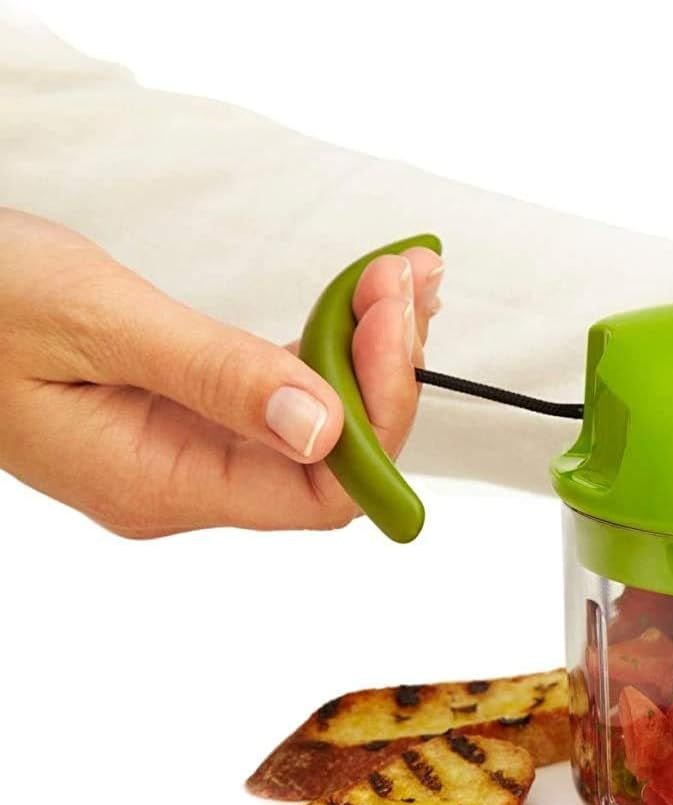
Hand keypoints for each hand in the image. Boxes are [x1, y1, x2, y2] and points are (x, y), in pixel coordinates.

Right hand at [0, 209, 442, 537]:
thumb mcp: (95, 323)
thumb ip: (213, 375)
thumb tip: (322, 425)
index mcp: (160, 484)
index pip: (322, 492)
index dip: (378, 414)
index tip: (391, 319)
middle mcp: (184, 481)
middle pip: (333, 457)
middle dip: (384, 367)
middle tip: (405, 275)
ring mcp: (187, 448)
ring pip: (317, 418)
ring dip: (367, 345)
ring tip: (402, 272)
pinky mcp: (186, 408)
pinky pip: (281, 387)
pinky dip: (327, 338)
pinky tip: (360, 293)